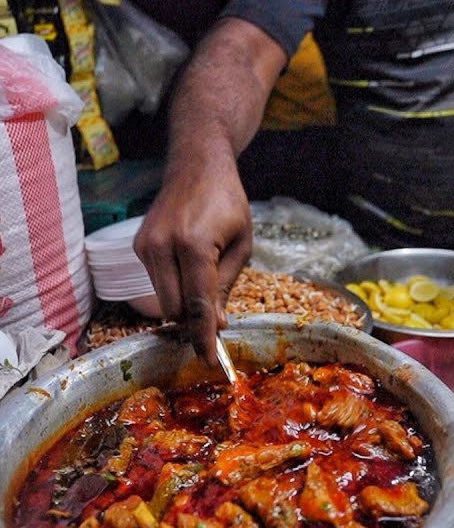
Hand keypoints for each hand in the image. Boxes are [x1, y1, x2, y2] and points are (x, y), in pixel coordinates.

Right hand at [133, 160, 252, 367]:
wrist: (197, 167)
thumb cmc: (228, 203)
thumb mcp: (242, 245)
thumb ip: (227, 286)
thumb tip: (215, 325)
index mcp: (195, 246)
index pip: (198, 304)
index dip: (203, 336)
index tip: (210, 360)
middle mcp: (162, 247)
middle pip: (175, 308)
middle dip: (194, 324)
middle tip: (214, 332)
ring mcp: (145, 247)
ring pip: (163, 300)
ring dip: (184, 307)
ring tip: (207, 295)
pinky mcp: (138, 247)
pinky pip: (157, 283)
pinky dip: (174, 290)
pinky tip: (190, 275)